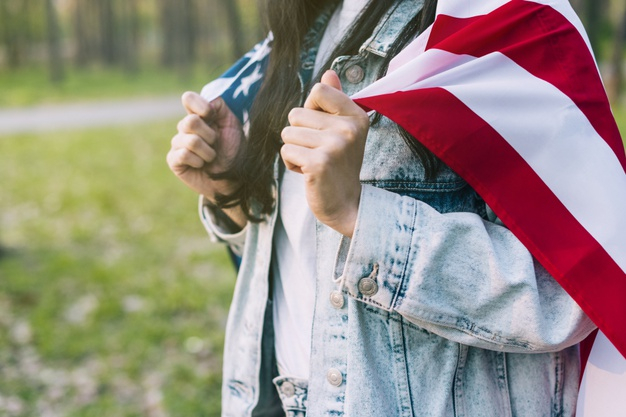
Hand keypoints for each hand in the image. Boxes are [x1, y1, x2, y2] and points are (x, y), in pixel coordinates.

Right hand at [167, 92, 245, 226]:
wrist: (233, 178)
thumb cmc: (233, 152)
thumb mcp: (232, 125)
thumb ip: (221, 107)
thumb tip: (207, 101)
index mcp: (199, 116)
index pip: (188, 98)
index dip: (201, 106)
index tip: (213, 117)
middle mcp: (185, 128)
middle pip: (190, 121)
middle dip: (210, 135)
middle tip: (215, 144)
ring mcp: (178, 143)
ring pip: (190, 140)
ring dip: (208, 152)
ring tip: (211, 157)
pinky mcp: (173, 160)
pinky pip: (184, 154)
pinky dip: (199, 161)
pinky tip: (201, 165)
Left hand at [280, 70, 369, 236]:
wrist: (346, 205)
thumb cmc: (339, 165)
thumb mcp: (342, 130)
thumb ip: (335, 101)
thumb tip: (328, 73)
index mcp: (356, 115)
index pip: (318, 90)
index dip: (311, 111)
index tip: (324, 131)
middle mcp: (349, 128)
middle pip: (296, 113)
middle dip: (299, 134)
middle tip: (319, 153)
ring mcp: (335, 145)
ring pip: (287, 133)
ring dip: (294, 150)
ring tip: (314, 162)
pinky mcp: (319, 163)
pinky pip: (286, 150)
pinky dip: (291, 164)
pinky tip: (309, 173)